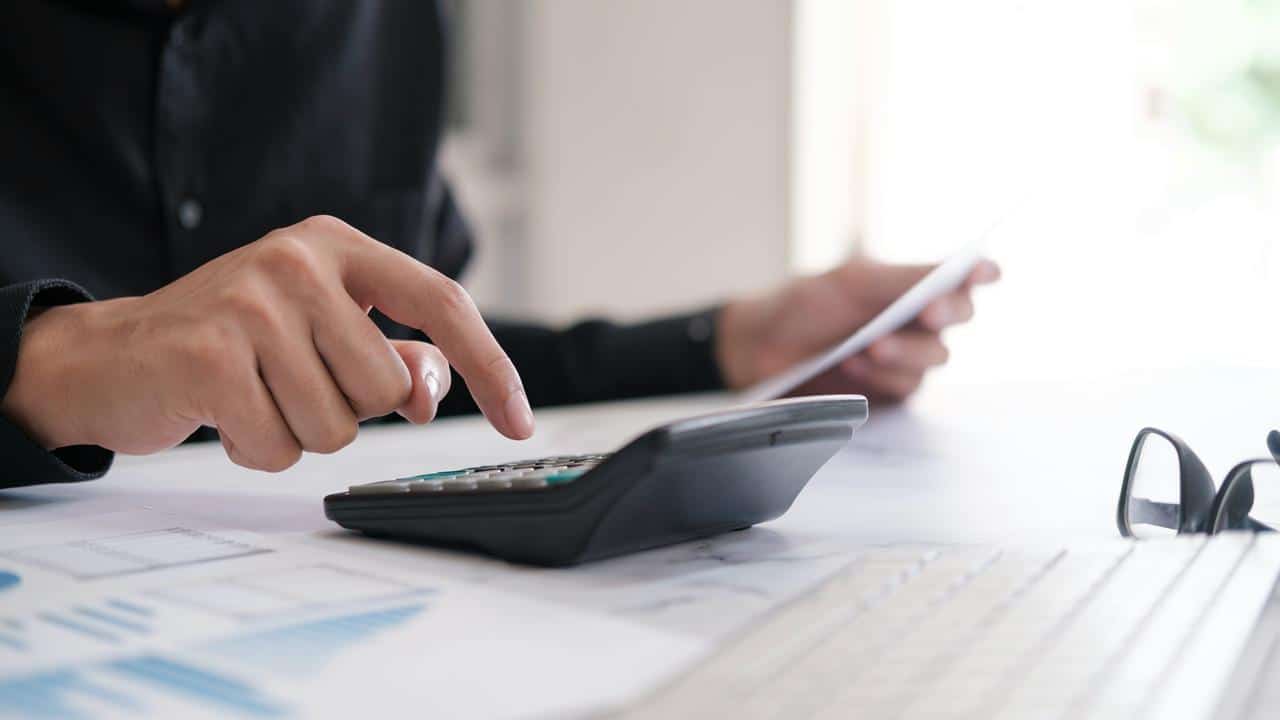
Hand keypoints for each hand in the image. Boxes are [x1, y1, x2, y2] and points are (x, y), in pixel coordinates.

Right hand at [1, 215, 533, 469]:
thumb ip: (390, 354)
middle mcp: (298, 259)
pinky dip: (256, 450)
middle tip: (288, 383)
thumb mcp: (320, 332)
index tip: (520, 423)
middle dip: (346, 408)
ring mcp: (250, 302)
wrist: (110, 356)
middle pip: (386, 386)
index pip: (442, 303)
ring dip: (298, 433)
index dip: (491, 368)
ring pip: (338, 426)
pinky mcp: (209, 356)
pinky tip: (222, 415)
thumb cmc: (231, 345)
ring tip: (253, 396)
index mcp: (336, 246)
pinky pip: (280, 448)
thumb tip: (432, 388)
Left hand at [716, 256, 999, 402]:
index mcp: (911, 282)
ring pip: (936, 357)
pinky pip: (908, 387)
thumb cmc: (802, 305)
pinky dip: (882, 377)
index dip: (980, 273)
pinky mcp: (890, 390)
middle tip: (924, 314)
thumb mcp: (853, 283)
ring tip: (864, 347)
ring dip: (904, 351)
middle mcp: (916, 318)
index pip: (960, 275)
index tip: (986, 273)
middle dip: (944, 314)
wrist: (759, 347)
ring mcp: (906, 355)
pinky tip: (853, 367)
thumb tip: (962, 267)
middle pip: (960, 316)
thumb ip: (907, 278)